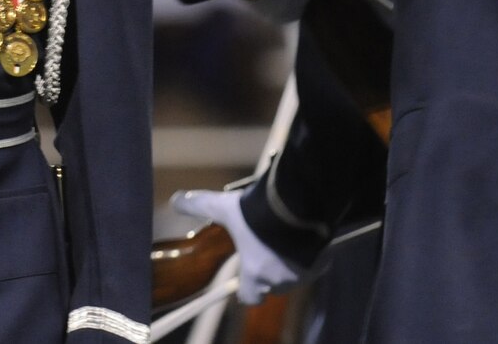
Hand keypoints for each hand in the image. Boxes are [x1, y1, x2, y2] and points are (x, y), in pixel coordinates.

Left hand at [171, 189, 302, 304]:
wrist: (299, 205)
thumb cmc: (258, 212)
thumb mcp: (225, 207)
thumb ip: (200, 205)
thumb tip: (175, 200)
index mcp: (255, 275)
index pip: (249, 297)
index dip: (246, 287)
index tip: (244, 274)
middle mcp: (280, 281)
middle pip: (271, 285)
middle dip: (267, 270)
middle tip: (262, 246)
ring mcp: (303, 274)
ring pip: (293, 275)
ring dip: (288, 262)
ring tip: (281, 237)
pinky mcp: (322, 262)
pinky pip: (314, 263)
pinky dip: (308, 253)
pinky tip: (301, 233)